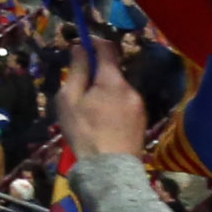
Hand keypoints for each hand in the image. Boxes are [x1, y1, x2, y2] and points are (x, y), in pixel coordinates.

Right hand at [57, 32, 149, 165]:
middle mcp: (130, 88)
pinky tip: (103, 121)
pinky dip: (114, 104)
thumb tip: (80, 47)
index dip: (94, 42)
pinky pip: (125, 103)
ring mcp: (139, 104)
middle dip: (97, 73)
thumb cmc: (84, 132)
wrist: (110, 169)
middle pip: (112, 71)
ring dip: (105, 91)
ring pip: (118, 88)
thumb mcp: (70, 99)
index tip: (81, 44)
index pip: (107, 48)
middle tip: (79, 89)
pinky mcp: (142, 119)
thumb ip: (77, 71)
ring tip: (90, 110)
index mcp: (112, 80)